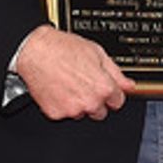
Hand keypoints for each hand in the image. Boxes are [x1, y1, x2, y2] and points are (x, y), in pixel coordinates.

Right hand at [13, 25, 134, 121]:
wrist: (34, 51)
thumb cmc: (62, 48)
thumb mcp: (96, 53)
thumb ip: (115, 72)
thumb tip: (129, 85)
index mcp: (103, 88)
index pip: (118, 102)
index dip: (111, 93)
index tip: (105, 88)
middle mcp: (89, 102)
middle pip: (101, 112)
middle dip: (95, 100)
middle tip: (83, 83)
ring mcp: (72, 110)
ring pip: (82, 113)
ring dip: (78, 103)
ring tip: (68, 83)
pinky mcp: (56, 114)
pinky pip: (64, 113)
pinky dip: (62, 104)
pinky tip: (58, 88)